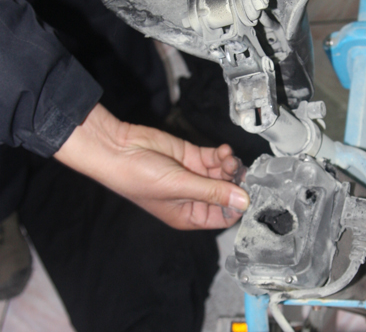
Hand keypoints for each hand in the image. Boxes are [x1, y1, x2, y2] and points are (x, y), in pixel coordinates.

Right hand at [54, 103, 248, 229]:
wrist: (118, 148)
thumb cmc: (138, 177)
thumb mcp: (179, 187)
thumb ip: (213, 192)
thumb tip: (243, 201)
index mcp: (188, 215)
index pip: (222, 217)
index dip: (236, 206)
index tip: (246, 192)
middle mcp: (193, 198)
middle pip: (226, 193)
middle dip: (234, 182)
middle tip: (237, 171)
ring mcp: (194, 176)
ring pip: (223, 173)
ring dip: (229, 165)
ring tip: (226, 158)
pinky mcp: (192, 157)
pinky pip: (215, 158)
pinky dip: (222, 154)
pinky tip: (223, 150)